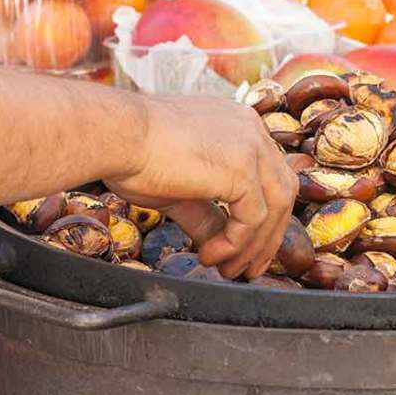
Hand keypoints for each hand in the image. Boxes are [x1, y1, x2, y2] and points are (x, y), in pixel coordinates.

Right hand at [104, 95, 297, 278]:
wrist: (113, 134)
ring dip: (254, 245)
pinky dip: (237, 243)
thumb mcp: (181, 189)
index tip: (248, 246)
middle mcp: (252, 129)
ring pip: (274, 206)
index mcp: (240, 124)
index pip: (270, 174)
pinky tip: (210, 256)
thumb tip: (219, 246)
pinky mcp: (243, 168)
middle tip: (248, 268)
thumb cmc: (133, 153)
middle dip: (268, 235)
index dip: (265, 214)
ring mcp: (252, 146)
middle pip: (282, 190)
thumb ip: (206, 214)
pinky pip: (254, 217)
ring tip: (228, 269)